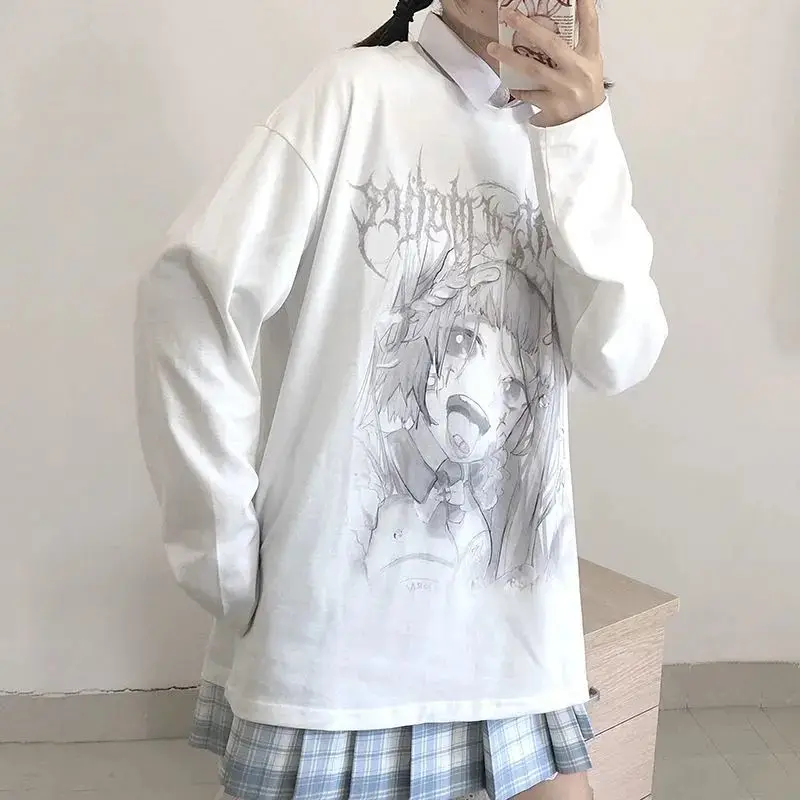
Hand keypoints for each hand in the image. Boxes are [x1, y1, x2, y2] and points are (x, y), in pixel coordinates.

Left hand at [488, 0, 605, 126]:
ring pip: (532, 69)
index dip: (585, 6)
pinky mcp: (552, 106)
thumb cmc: (584, 91)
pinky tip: (511, 84)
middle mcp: (578, 70)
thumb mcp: (588, 66)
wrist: (585, 128)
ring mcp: (564, 89)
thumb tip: (548, 26)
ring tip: (492, 47)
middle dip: (528, 27)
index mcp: (590, 56)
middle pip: (551, 43)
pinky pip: (528, 94)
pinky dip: (518, 89)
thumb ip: (573, 48)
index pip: (590, 25)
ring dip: (509, 57)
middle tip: (509, 15)